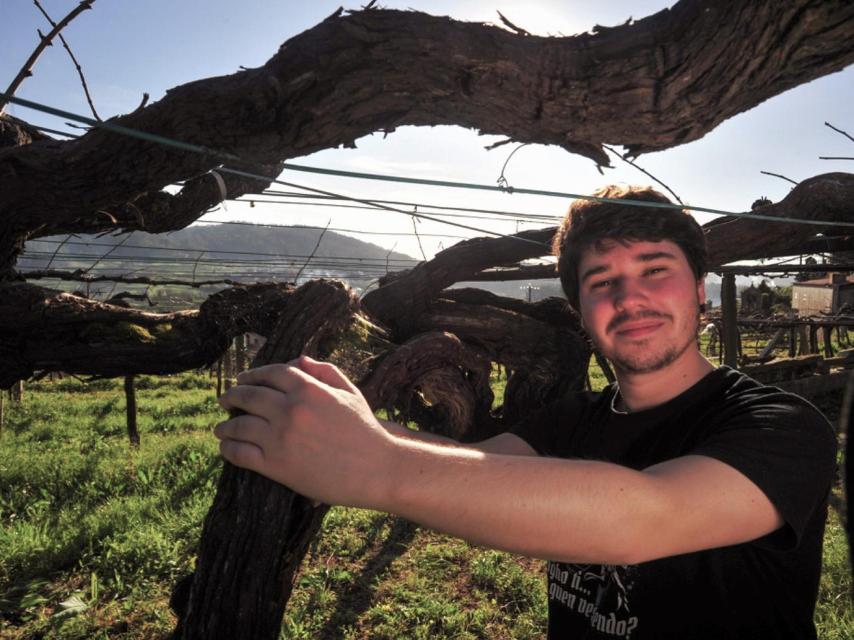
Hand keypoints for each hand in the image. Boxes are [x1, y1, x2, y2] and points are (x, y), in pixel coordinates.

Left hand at [213, 356, 395, 507]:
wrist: (375, 469)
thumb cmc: (365, 430)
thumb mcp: (349, 393)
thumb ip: (324, 372)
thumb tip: (298, 360)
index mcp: (308, 389)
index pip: (270, 374)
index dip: (251, 375)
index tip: (241, 380)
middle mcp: (290, 410)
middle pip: (249, 396)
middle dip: (232, 397)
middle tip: (225, 401)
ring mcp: (280, 437)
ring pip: (239, 424)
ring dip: (225, 425)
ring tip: (221, 428)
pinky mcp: (276, 465)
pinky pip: (241, 453)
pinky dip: (229, 449)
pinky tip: (227, 447)